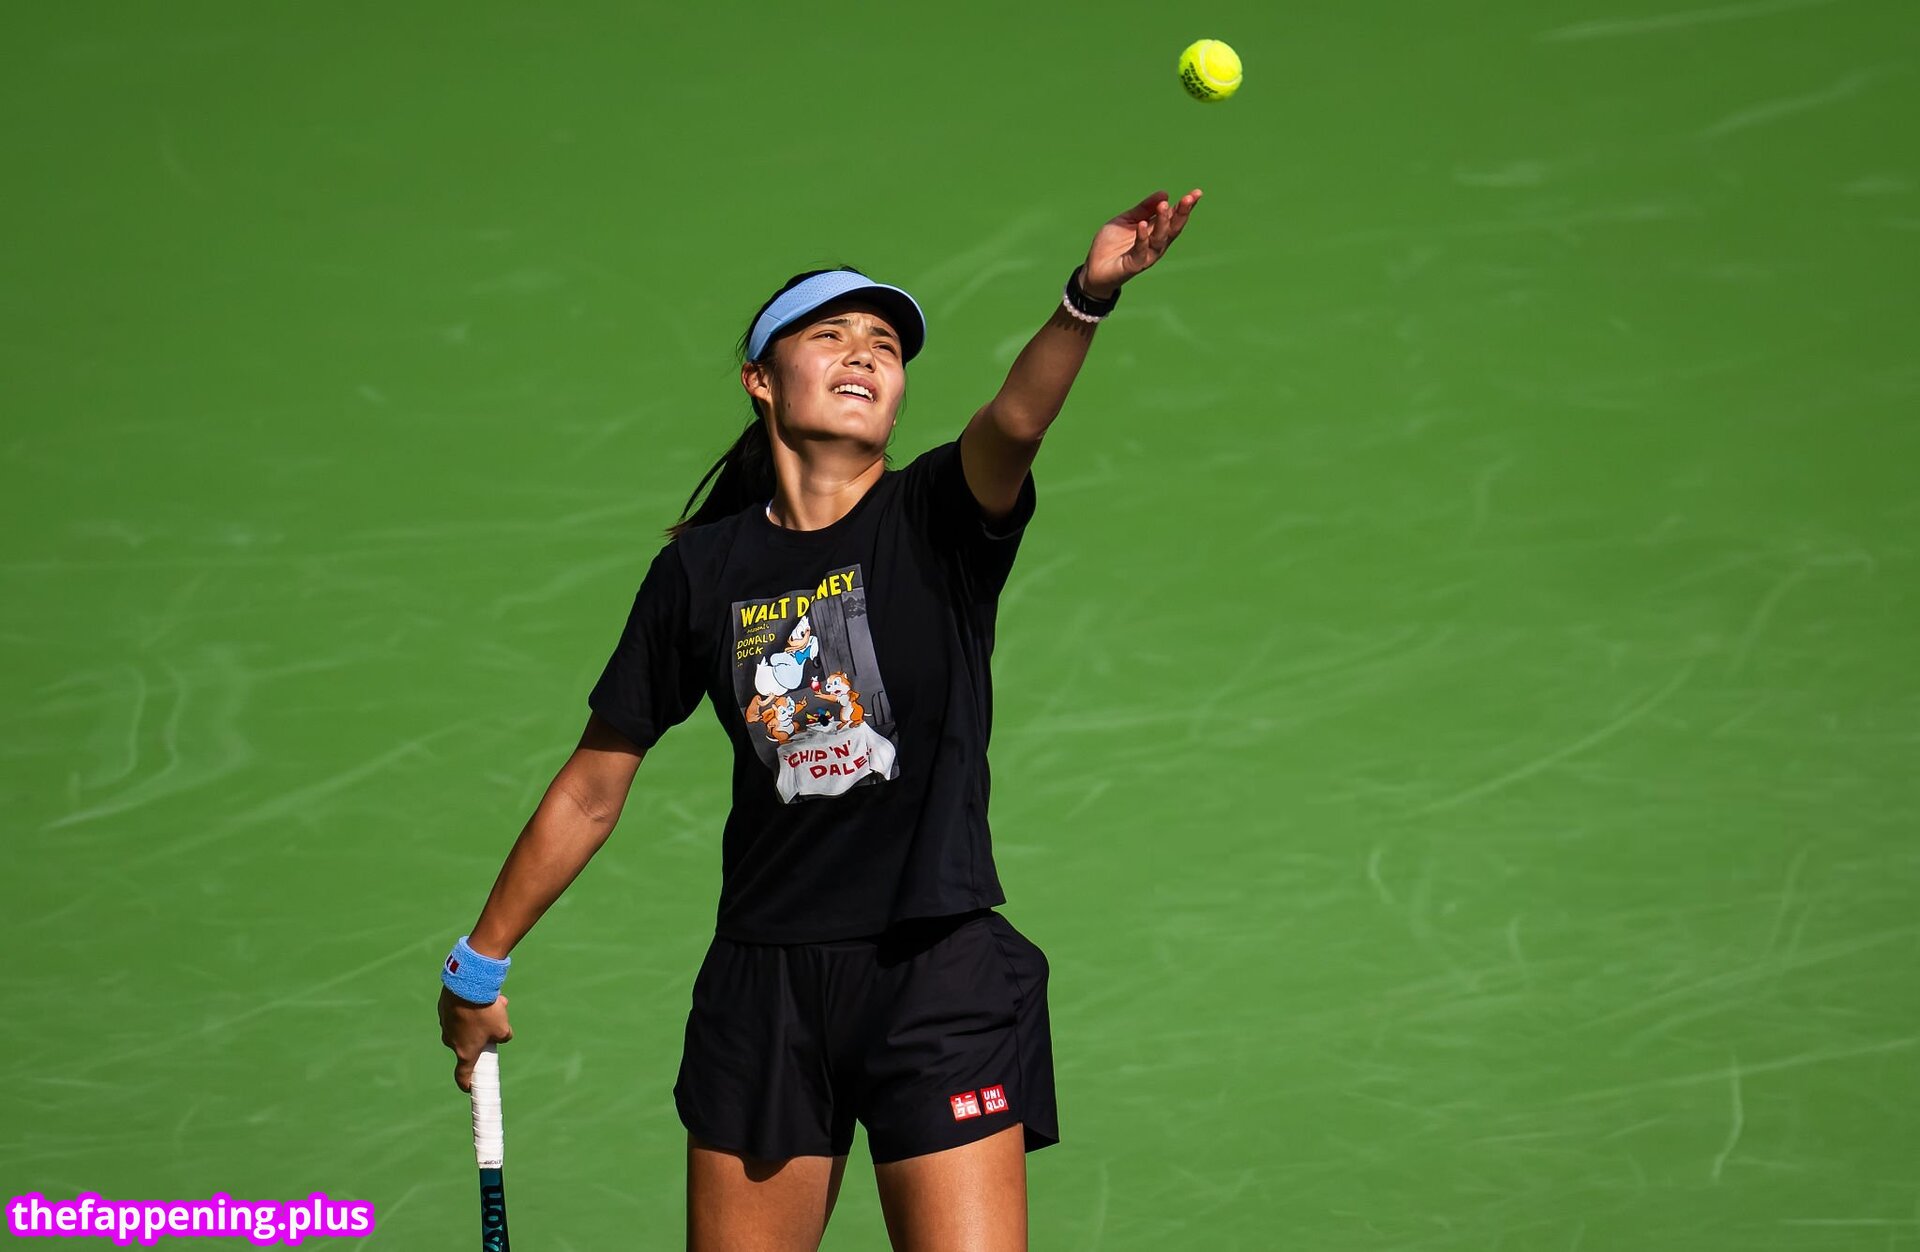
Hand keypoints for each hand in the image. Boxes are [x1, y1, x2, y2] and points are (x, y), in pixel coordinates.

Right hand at [439, 985, 512, 1091]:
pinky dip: (470, 1006)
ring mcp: (445, 1025)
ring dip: (480, 1016)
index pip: (463, 1075)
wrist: (466, 985)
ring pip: (467, 1025)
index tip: (470, 1087)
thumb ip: (503, 1037)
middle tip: (497, 1020)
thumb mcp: (502, 1027)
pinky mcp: (444, 1010)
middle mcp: (451, 1041)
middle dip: (485, 1033)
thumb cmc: (484, 1012)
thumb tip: (501, 1036)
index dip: (467, 1083)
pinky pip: (460, 1011)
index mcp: (465, 1052)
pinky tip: (481, 994)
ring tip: (494, 1002)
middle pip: (470, 1043)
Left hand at [1080, 189, 1202, 298]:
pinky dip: (1142, 237)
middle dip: (1182, 213)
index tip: (1196, 193)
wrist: (1094, 268)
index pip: (1174, 217)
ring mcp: (1146, 255)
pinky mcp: (1134, 264)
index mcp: (1156, 232)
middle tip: (1189, 198)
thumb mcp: (1127, 220)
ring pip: (1160, 238)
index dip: (1185, 206)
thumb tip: (1165, 193)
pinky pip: (1140, 250)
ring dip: (1163, 222)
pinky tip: (1142, 224)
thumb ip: (1144, 208)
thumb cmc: (1112, 245)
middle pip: (1173, 228)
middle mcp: (1156, 244)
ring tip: (1164, 206)